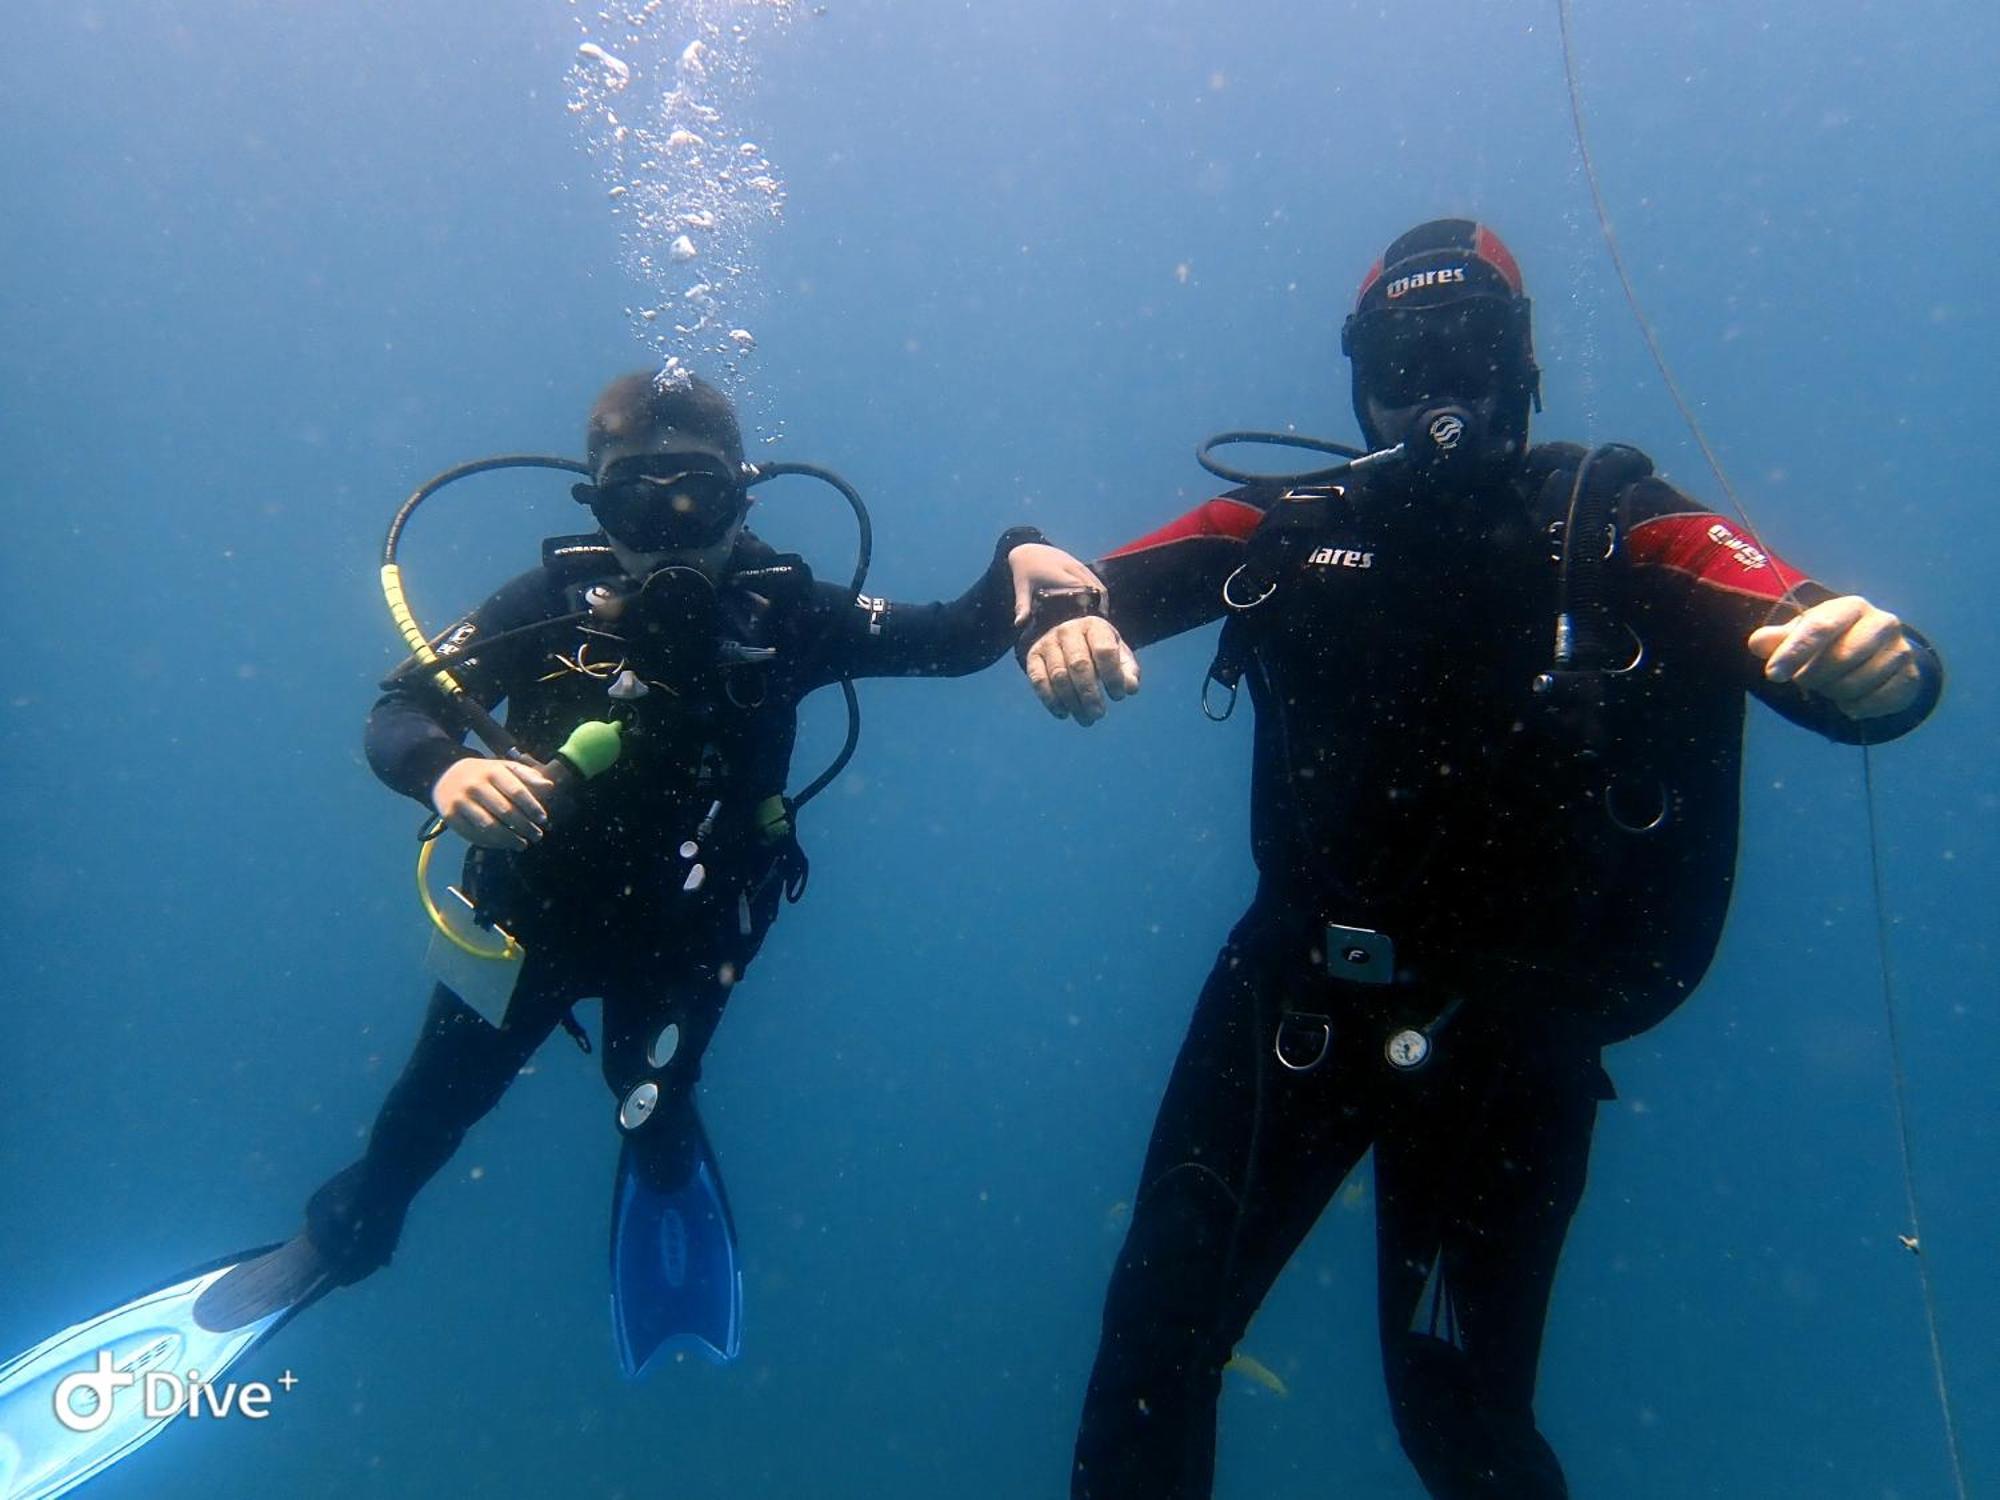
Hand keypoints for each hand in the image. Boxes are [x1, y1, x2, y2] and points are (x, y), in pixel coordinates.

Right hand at [432, 758, 555, 848]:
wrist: (445, 774)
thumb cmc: (485, 774)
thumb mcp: (505, 769)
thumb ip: (528, 777)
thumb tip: (549, 787)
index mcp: (492, 771)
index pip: (517, 791)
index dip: (532, 807)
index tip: (543, 820)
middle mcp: (475, 785)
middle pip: (505, 811)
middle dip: (525, 826)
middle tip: (537, 836)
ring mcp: (460, 801)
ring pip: (489, 827)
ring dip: (509, 839)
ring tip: (523, 844)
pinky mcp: (449, 816)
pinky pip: (473, 835)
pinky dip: (491, 843)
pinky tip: (504, 844)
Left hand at [1008, 543, 1108, 628]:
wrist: (1028, 551)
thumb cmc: (1024, 572)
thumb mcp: (1022, 588)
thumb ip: (1023, 606)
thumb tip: (1019, 624)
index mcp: (1058, 574)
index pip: (1080, 589)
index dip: (1088, 604)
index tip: (1090, 621)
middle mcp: (1071, 568)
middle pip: (1094, 587)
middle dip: (1099, 606)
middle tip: (1098, 626)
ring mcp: (1078, 566)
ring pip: (1098, 584)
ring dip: (1102, 601)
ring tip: (1101, 620)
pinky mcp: (1081, 566)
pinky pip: (1097, 580)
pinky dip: (1100, 594)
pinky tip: (1099, 608)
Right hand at [1024, 617, 1140, 725]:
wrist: (1067, 638)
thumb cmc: (1099, 650)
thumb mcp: (1117, 654)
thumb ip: (1127, 671)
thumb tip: (1130, 688)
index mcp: (1094, 626)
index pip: (1104, 651)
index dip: (1113, 677)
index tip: (1119, 697)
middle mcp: (1068, 631)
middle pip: (1079, 665)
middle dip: (1090, 694)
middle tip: (1099, 715)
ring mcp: (1048, 642)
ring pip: (1059, 676)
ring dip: (1073, 702)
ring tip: (1086, 720)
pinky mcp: (1032, 656)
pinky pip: (1039, 681)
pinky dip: (1052, 701)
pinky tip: (1065, 714)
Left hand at [1747, 595, 1923, 719]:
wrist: (1876, 652)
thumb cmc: (1828, 641)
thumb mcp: (1800, 634)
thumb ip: (1776, 639)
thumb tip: (1758, 643)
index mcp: (1851, 607)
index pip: (1821, 628)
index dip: (1794, 652)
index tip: (1773, 674)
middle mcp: (1882, 623)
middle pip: (1840, 659)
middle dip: (1813, 676)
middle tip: (1804, 679)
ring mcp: (1901, 650)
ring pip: (1857, 684)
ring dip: (1833, 693)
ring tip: (1829, 685)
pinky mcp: (1910, 677)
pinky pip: (1876, 702)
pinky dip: (1855, 707)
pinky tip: (1848, 700)